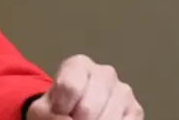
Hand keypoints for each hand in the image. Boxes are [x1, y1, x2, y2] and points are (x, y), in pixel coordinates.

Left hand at [27, 54, 142, 119]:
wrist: (72, 114)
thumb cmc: (58, 108)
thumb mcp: (43, 109)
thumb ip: (48, 114)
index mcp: (79, 65)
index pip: (69, 87)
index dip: (60, 107)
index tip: (58, 110)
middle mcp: (105, 73)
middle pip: (88, 108)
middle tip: (73, 119)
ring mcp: (124, 92)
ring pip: (107, 119)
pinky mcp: (136, 110)